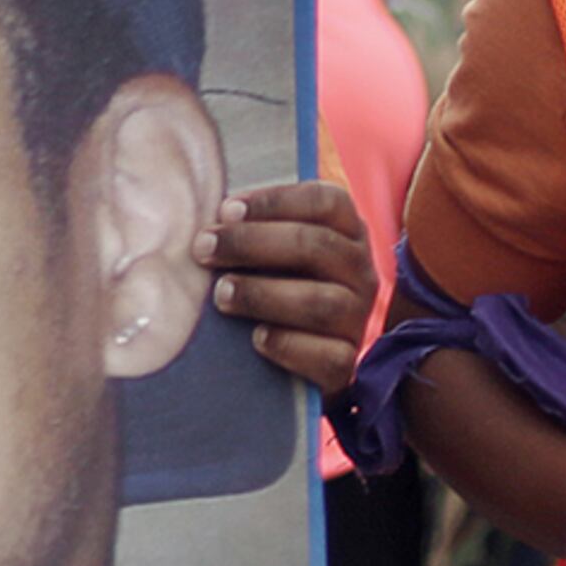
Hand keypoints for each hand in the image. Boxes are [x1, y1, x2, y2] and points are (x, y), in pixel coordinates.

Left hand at [197, 180, 376, 393]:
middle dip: (252, 243)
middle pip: (316, 245)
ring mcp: (357, 319)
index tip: (225, 210)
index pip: (325, 202)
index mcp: (348, 231)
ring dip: (264, 294)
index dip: (275, 201)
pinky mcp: (346, 364)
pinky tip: (257, 338)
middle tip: (204, 248)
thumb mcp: (274, 250)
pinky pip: (329, 357)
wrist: (296, 360)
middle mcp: (360, 271)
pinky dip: (290, 346)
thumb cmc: (275, 284)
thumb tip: (209, 211)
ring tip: (221, 293)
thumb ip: (254, 226)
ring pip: (322, 302)